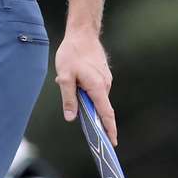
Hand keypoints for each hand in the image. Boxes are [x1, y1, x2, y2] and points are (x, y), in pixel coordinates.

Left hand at [53, 27, 116, 143]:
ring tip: (70, 86)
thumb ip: (68, 98)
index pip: (106, 114)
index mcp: (97, 87)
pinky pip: (95, 88)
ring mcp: (105, 79)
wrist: (82, 34)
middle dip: (94, 117)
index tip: (112, 143)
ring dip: (85, 98)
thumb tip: (71, 118)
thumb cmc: (72, 54)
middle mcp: (105, 84)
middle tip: (86, 125)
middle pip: (101, 107)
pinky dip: (86, 90)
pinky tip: (74, 80)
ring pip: (96, 96)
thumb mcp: (65, 77)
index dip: (110, 129)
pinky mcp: (102, 74)